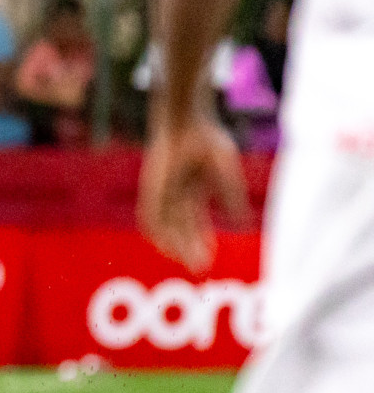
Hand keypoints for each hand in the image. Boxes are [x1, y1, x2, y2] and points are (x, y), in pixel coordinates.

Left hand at [138, 117, 251, 272]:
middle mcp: (174, 192)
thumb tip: (243, 227)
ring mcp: (161, 190)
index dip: (201, 240)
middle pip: (180, 227)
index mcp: (192, 188)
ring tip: (186, 261)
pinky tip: (166, 245)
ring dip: (174, 244)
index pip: (194, 221)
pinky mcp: (151, 186)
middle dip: (190, 248)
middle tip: (199, 269)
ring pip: (164, 225)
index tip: (210, 260)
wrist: (186, 122)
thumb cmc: (208, 141)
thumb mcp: (226, 174)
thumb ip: (232, 199)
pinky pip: (149, 214)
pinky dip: (157, 232)